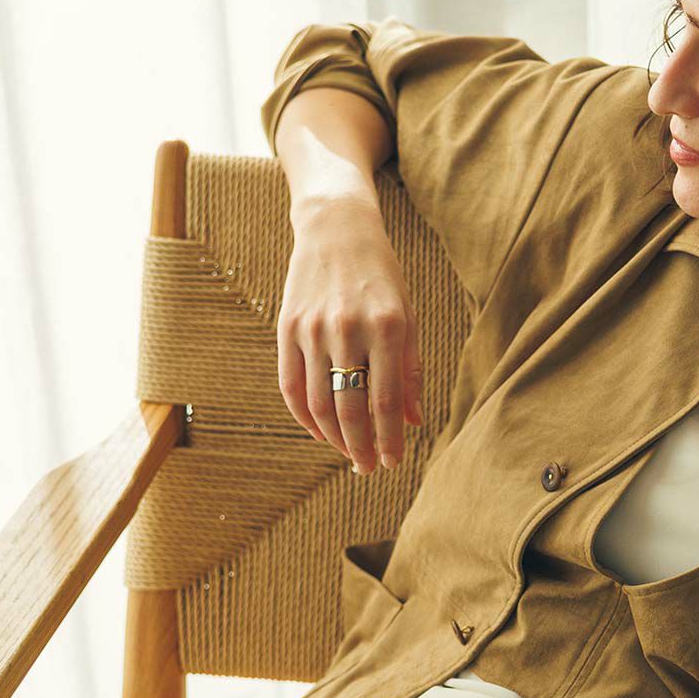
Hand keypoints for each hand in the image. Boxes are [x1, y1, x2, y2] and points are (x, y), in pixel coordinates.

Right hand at [277, 197, 423, 472]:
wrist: (337, 229)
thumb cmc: (381, 276)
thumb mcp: (406, 317)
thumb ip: (410, 371)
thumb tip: (412, 422)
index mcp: (386, 327)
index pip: (386, 401)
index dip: (388, 439)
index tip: (392, 462)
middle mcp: (347, 329)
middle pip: (350, 409)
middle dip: (360, 447)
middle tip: (367, 468)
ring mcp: (312, 329)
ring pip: (319, 403)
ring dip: (334, 438)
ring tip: (348, 453)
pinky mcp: (286, 328)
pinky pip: (291, 386)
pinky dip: (304, 416)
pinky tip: (319, 431)